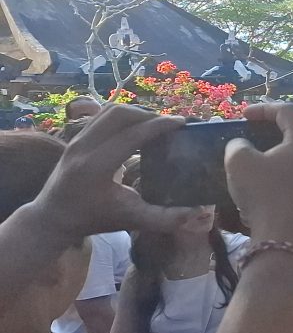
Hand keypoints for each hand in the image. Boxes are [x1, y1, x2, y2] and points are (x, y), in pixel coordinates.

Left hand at [29, 105, 194, 239]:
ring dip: (135, 113)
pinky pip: (101, 116)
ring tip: (154, 124)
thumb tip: (199, 210)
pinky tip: (136, 128)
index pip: (132, 134)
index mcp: (96, 166)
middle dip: (148, 114)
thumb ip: (165, 218)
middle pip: (119, 114)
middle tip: (169, 124)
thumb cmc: (93, 220)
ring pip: (109, 111)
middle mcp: (83, 147)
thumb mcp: (131, 221)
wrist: (53, 219)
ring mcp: (76, 140)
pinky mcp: (75, 138)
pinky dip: (122, 117)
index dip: (159, 125)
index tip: (181, 123)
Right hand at [225, 103, 292, 259]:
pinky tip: (267, 185)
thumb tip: (243, 146)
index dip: (263, 109)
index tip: (243, 116)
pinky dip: (284, 173)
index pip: (287, 112)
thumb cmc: (263, 194)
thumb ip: (238, 144)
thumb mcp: (238, 161)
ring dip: (278, 155)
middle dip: (271, 133)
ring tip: (256, 163)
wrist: (284, 238)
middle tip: (250, 138)